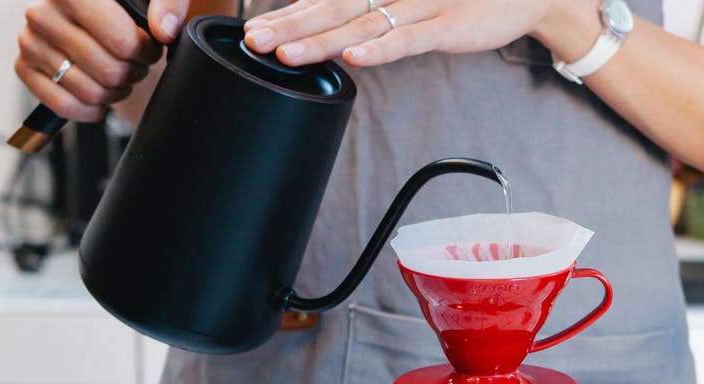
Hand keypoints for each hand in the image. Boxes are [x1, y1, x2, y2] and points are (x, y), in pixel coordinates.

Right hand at [15, 0, 191, 120]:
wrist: (99, 19)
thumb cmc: (126, 8)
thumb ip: (169, 2)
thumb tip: (163, 30)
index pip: (123, 42)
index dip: (145, 53)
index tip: (148, 47)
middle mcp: (43, 12)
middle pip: (109, 71)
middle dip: (132, 73)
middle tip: (135, 63)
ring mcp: (30, 41)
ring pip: (89, 92)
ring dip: (114, 92)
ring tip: (118, 75)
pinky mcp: (24, 68)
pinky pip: (64, 106)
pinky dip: (90, 109)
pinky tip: (100, 95)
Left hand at [242, 0, 569, 66]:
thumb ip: (374, 8)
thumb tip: (331, 22)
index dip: (290, 13)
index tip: (252, 31)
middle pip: (334, 7)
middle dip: (290, 26)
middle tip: (255, 42)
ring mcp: (424, 3)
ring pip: (363, 24)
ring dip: (321, 40)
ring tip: (285, 54)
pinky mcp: (450, 23)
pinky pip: (410, 39)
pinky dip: (380, 49)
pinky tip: (353, 57)